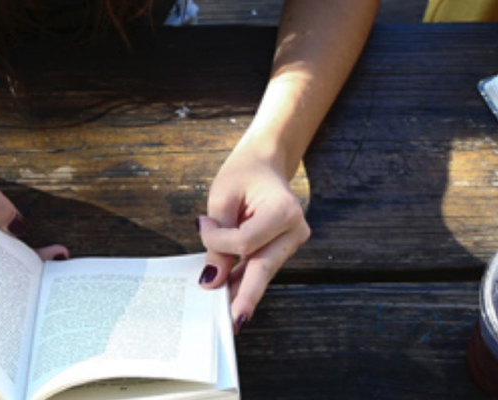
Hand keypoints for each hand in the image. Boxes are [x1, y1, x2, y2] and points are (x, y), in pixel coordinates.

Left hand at [197, 148, 310, 332]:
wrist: (265, 163)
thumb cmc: (243, 174)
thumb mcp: (222, 199)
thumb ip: (217, 239)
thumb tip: (213, 280)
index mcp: (284, 211)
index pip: (245, 242)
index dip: (218, 241)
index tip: (202, 224)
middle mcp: (295, 230)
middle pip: (263, 267)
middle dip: (245, 294)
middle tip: (233, 321)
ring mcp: (293, 242)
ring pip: (262, 272)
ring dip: (241, 289)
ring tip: (223, 314)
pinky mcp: (284, 249)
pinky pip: (261, 267)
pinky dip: (244, 279)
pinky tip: (230, 295)